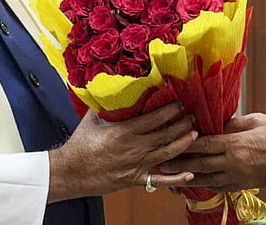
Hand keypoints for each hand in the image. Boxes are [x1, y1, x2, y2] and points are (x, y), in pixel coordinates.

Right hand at [47, 102, 197, 201]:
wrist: (71, 172)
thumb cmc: (80, 145)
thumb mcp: (92, 119)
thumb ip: (105, 104)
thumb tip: (111, 85)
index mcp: (124, 132)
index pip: (153, 119)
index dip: (169, 110)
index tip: (179, 103)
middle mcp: (133, 149)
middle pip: (165, 135)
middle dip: (181, 124)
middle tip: (192, 116)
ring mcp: (136, 165)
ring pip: (167, 154)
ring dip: (183, 144)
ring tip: (195, 134)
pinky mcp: (135, 179)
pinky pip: (159, 180)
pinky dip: (176, 178)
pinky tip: (190, 174)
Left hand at [159, 113, 265, 192]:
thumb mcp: (256, 121)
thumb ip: (233, 123)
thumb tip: (215, 122)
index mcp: (236, 144)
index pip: (204, 144)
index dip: (185, 143)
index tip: (171, 140)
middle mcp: (233, 163)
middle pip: (199, 164)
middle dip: (178, 164)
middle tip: (160, 163)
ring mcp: (237, 177)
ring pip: (204, 180)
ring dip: (186, 177)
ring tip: (169, 176)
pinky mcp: (241, 186)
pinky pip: (216, 187)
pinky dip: (202, 185)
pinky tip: (192, 182)